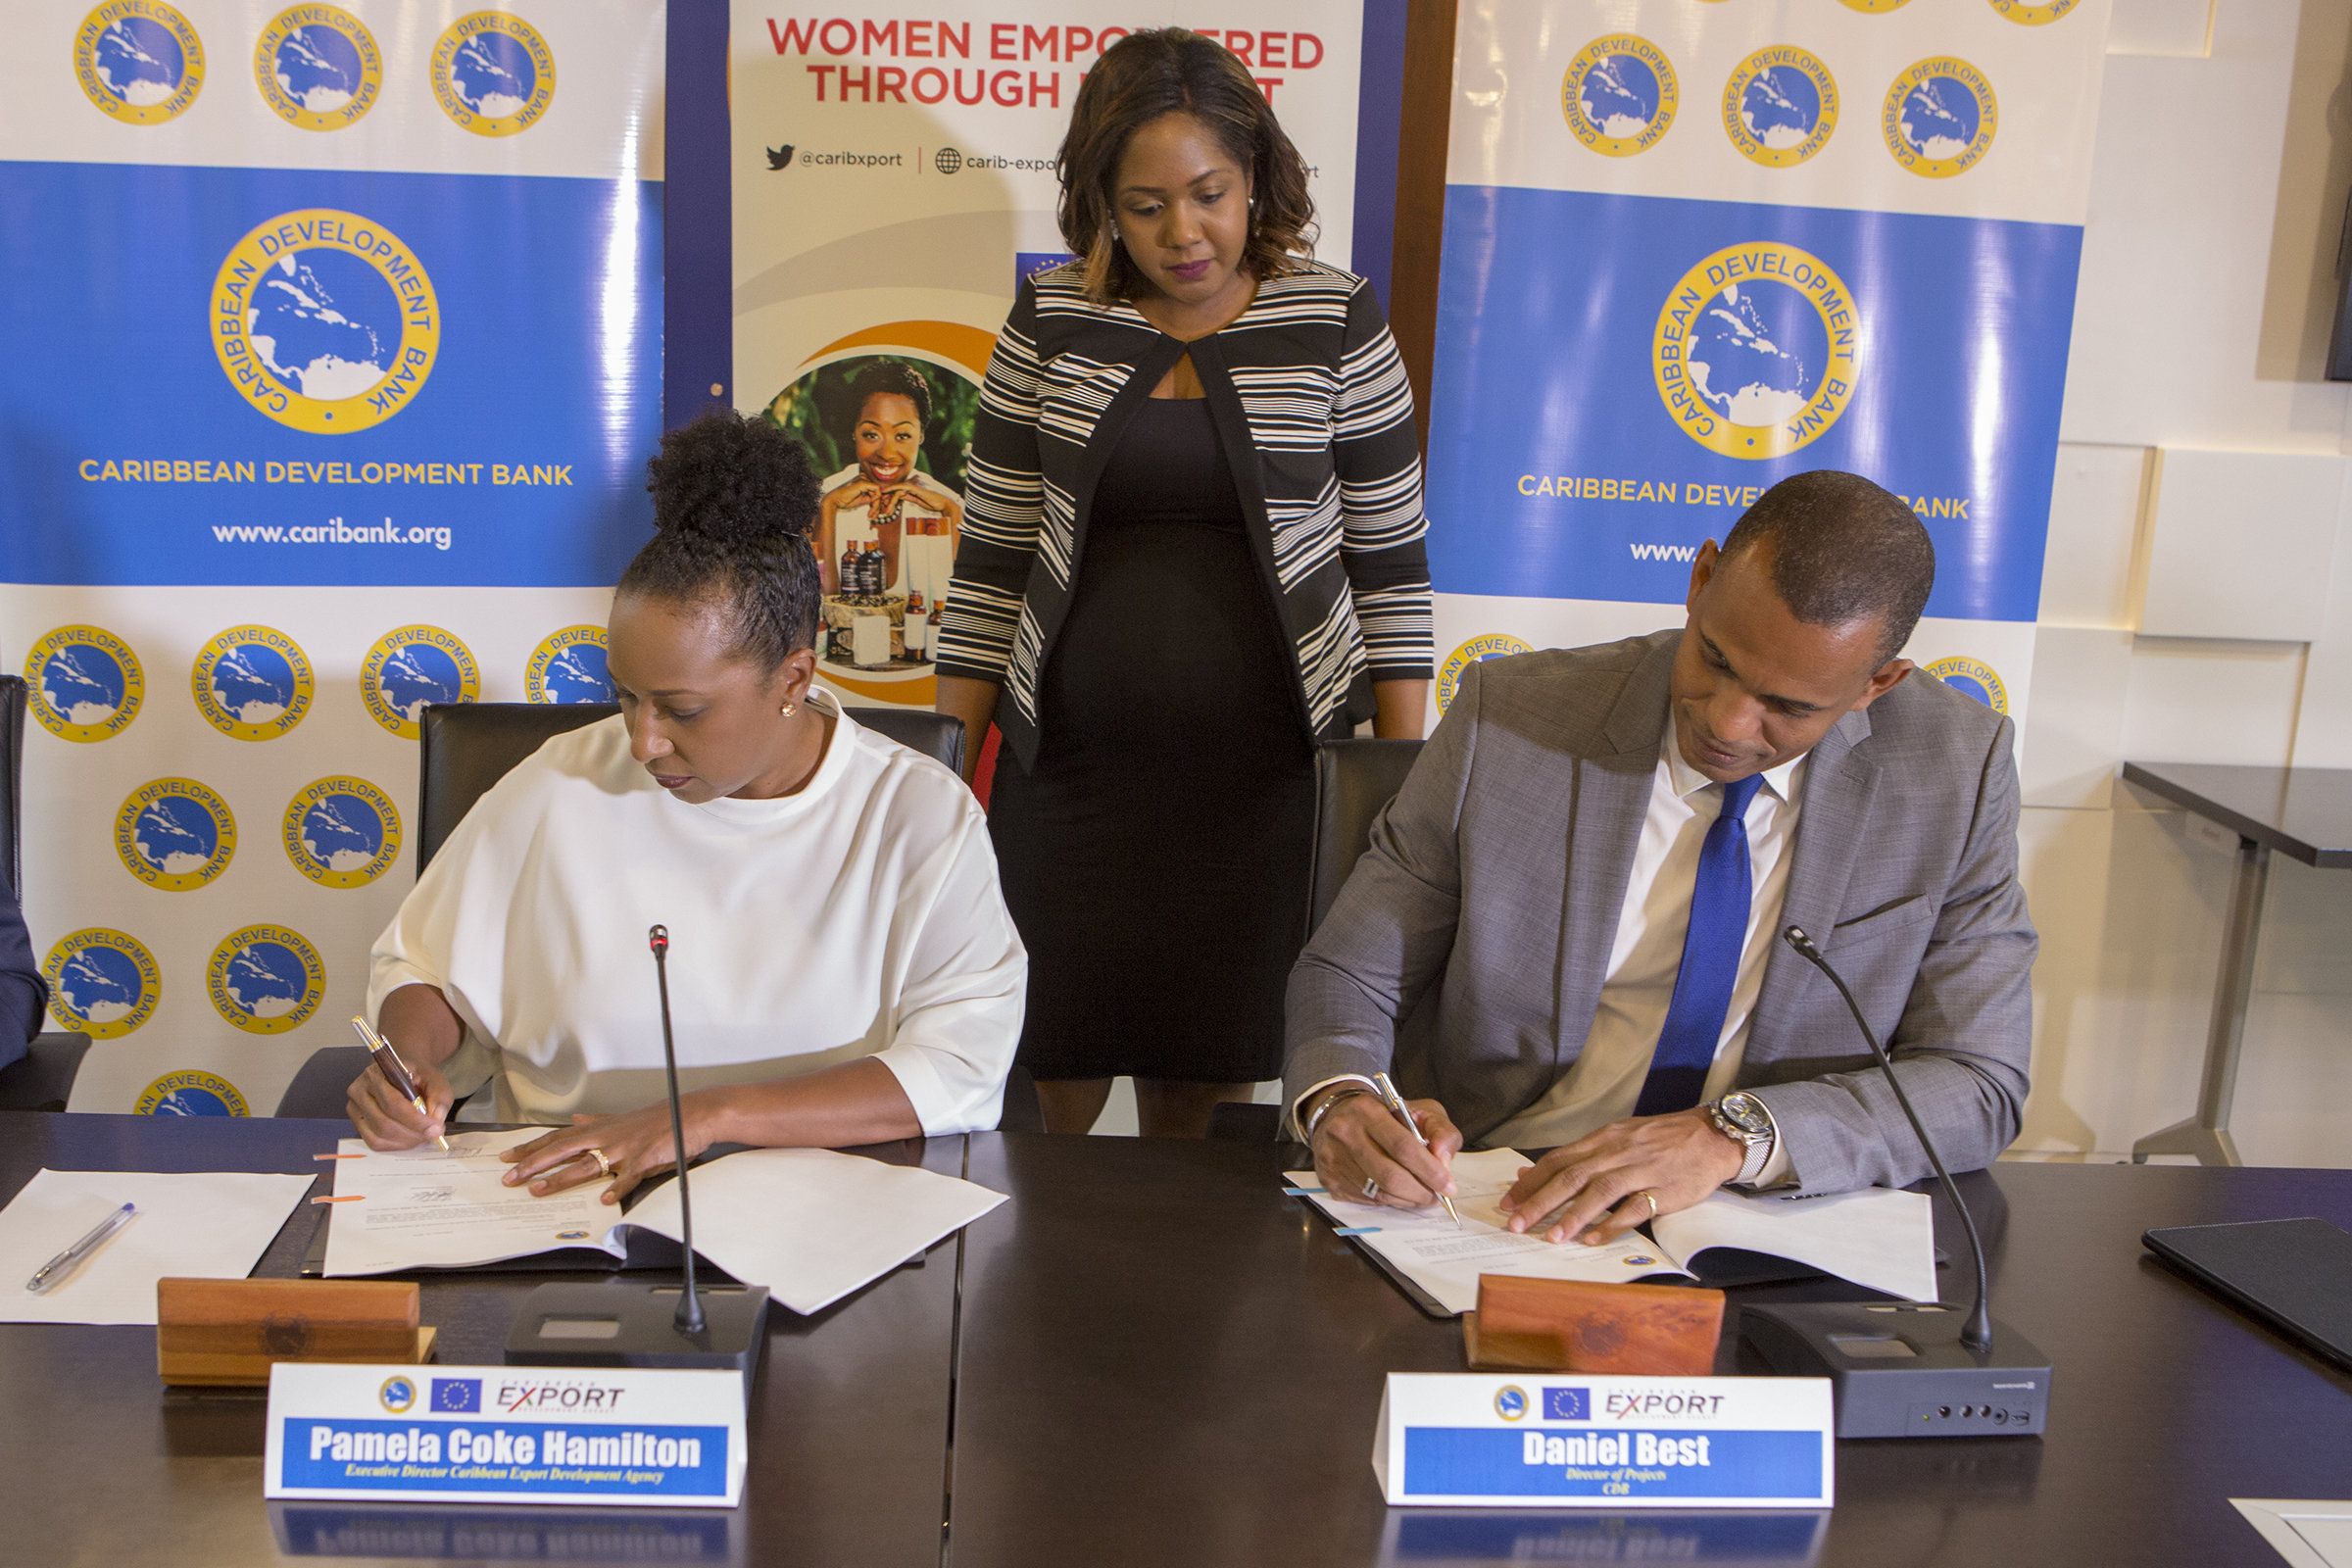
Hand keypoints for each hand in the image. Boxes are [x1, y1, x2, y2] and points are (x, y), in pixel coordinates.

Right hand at [346, 1056, 454, 1149]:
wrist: (402, 1072)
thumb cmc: (417, 1075)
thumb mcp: (435, 1079)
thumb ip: (439, 1098)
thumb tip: (435, 1124)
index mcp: (377, 1073)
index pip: (393, 1102)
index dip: (415, 1120)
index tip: (435, 1128)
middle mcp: (359, 1090)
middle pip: (383, 1122)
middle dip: (412, 1133)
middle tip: (432, 1134)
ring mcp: (355, 1108)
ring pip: (378, 1135)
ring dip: (405, 1141)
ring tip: (422, 1135)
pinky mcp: (357, 1123)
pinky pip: (374, 1142)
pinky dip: (395, 1145)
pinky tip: (409, 1137)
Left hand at [498, 1098, 714, 1205]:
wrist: (689, 1114)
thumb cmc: (657, 1119)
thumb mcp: (621, 1119)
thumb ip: (596, 1121)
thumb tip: (575, 1121)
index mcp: (599, 1129)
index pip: (557, 1139)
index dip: (531, 1148)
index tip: (507, 1157)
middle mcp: (605, 1138)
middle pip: (562, 1151)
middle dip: (533, 1164)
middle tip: (510, 1178)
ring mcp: (623, 1150)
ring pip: (586, 1165)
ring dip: (560, 1178)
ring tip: (539, 1190)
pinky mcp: (644, 1160)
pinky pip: (629, 1177)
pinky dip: (617, 1188)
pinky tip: (605, 1200)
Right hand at [826, 480, 879, 516]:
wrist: (835, 501)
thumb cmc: (845, 501)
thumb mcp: (861, 500)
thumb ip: (870, 498)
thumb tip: (879, 501)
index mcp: (863, 481)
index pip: (876, 490)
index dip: (877, 502)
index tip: (874, 512)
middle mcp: (864, 478)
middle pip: (878, 491)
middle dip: (878, 505)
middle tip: (874, 516)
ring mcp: (863, 479)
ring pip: (879, 492)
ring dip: (876, 505)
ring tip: (871, 514)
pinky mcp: (863, 483)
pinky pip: (877, 490)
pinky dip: (876, 500)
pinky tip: (870, 507)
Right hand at [1309, 1090, 1462, 1211]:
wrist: (1339, 1116)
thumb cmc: (1385, 1116)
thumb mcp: (1419, 1111)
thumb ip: (1440, 1131)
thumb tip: (1443, 1161)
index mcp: (1368, 1110)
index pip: (1403, 1146)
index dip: (1429, 1170)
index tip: (1448, 1186)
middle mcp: (1345, 1133)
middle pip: (1390, 1175)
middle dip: (1420, 1191)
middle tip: (1436, 1196)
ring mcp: (1334, 1158)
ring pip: (1380, 1192)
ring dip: (1408, 1199)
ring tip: (1421, 1194)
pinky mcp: (1330, 1180)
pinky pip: (1368, 1200)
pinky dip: (1390, 1200)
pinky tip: (1398, 1191)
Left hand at [1497, 1108, 1742, 1244]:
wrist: (1712, 1136)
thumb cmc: (1660, 1139)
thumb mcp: (1617, 1137)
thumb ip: (1577, 1156)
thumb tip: (1532, 1172)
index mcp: (1603, 1140)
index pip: (1558, 1160)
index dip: (1531, 1182)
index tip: (1508, 1202)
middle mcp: (1617, 1153)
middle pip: (1571, 1177)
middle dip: (1540, 1201)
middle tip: (1516, 1223)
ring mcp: (1641, 1170)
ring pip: (1599, 1192)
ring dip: (1573, 1216)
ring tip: (1551, 1236)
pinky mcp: (1664, 1190)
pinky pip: (1634, 1208)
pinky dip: (1612, 1224)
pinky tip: (1593, 1239)